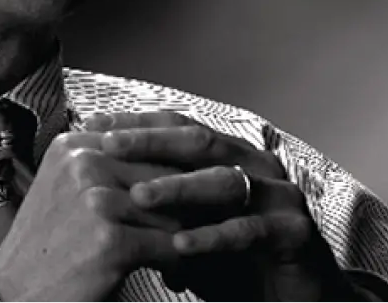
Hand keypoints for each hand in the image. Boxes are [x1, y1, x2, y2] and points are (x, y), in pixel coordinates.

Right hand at [0, 130, 189, 302]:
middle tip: (184, 229)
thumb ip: (102, 162)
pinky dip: (174, 263)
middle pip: (162, 174)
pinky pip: (169, 245)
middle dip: (179, 205)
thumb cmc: (46, 243)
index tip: (182, 189)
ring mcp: (96, 200)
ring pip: (171, 210)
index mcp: (73, 145)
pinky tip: (167, 272)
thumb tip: (161, 152)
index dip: (170, 167)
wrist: (13, 293)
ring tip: (171, 253)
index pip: (144, 142)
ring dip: (178, 237)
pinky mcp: (110, 240)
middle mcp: (83, 164)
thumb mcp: (64, 185)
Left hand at [85, 111, 366, 302]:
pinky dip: (213, 236)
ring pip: (223, 180)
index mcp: (231, 154)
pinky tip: (181, 245)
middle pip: (198, 141)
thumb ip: (152, 207)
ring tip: (139, 195)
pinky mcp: (295, 232)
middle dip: (150, 141)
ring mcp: (280, 194)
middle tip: (108, 145)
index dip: (136, 123)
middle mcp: (256, 164)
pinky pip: (249, 230)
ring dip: (178, 186)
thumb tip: (92, 185)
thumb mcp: (185, 229)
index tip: (92, 126)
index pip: (178, 125)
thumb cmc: (232, 263)